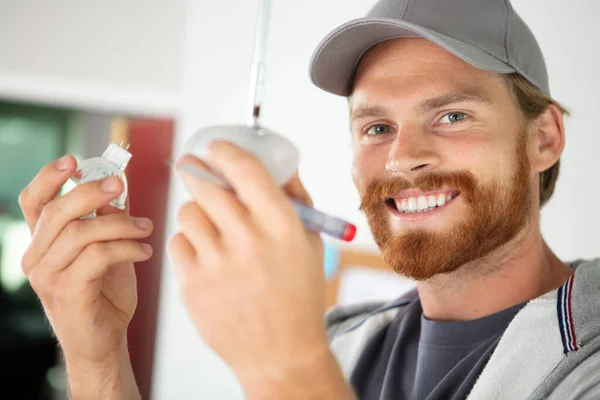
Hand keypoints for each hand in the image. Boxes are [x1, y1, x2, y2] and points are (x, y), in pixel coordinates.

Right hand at [18, 155, 151, 398]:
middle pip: (57, 212)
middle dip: (91, 192)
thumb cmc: (106, 293)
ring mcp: (48, 277)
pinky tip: (145, 252)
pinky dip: (127, 248)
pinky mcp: (68, 293)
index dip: (49, 177)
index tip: (74, 160)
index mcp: (43, 243)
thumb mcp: (107, 248)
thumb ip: (105, 220)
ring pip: (80, 233)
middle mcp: (37, 258)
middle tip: (121, 185)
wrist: (106, 341)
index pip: (33, 202)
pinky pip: (97, 256)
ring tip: (147, 229)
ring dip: (120, 224)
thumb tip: (117, 184)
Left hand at [169, 141, 332, 385]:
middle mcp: (249, 241)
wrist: (281, 353)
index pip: (245, 170)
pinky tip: (205, 254)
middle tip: (194, 168)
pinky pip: (178, 243)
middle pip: (207, 186)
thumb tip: (279, 163)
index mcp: (282, 227)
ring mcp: (218, 265)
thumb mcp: (310, 244)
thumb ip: (295, 200)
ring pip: (188, 213)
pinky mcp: (193, 286)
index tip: (215, 146)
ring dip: (196, 210)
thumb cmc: (298, 295)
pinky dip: (188, 242)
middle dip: (198, 171)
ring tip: (210, 224)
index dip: (224, 150)